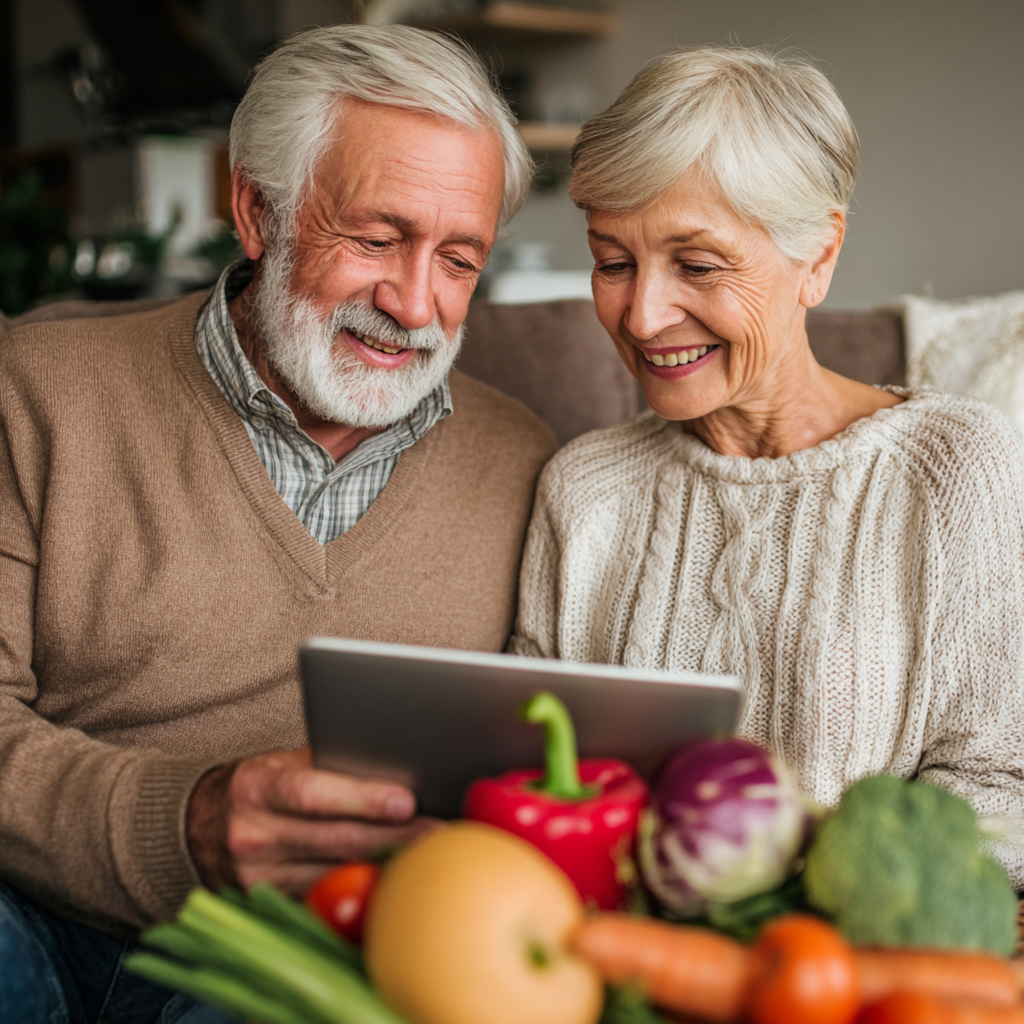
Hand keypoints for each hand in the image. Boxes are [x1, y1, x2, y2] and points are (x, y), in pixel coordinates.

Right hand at [186, 747, 436, 895]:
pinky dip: (361, 887)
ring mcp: (258, 878)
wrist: (196, 825)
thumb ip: (331, 767)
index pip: (313, 793)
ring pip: (337, 875)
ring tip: (429, 854)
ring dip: (386, 865)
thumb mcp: (283, 763)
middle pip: (336, 841)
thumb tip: (395, 769)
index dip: (361, 798)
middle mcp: (253, 835)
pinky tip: (393, 877)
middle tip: (439, 831)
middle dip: (395, 837)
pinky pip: (324, 898)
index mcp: (257, 788)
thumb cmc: (259, 785)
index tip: (406, 800)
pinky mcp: (268, 904)